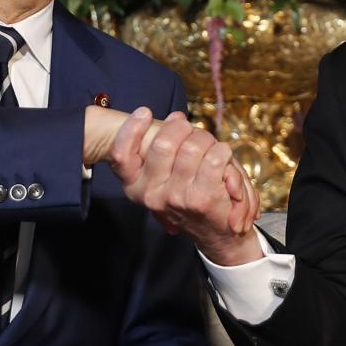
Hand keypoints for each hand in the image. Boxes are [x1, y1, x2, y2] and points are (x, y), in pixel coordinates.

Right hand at [89, 107, 262, 265]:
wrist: (218, 232)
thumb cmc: (192, 194)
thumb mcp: (168, 175)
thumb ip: (166, 146)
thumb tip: (175, 117)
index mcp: (136, 186)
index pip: (121, 156)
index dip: (131, 129)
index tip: (145, 113)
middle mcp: (151, 194)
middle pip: (164, 141)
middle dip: (185, 129)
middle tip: (194, 135)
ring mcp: (175, 197)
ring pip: (194, 146)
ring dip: (208, 141)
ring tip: (212, 151)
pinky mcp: (201, 199)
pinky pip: (216, 157)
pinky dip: (224, 153)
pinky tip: (224, 162)